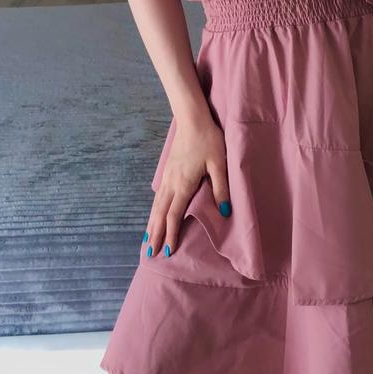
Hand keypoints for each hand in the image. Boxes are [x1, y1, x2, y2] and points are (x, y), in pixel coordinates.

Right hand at [144, 118, 230, 257]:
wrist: (192, 119)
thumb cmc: (209, 140)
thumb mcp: (219, 164)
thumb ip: (220, 188)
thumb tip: (225, 212)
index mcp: (184, 184)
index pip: (174, 215)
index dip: (171, 234)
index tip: (168, 251)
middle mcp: (171, 183)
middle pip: (160, 214)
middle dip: (155, 234)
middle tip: (150, 254)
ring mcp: (167, 176)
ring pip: (156, 205)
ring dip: (151, 224)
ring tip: (147, 241)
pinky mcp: (167, 170)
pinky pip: (158, 197)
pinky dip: (153, 211)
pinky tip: (153, 215)